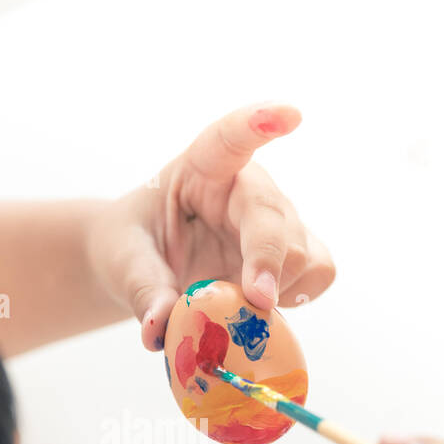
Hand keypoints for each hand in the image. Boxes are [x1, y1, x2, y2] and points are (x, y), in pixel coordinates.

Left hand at [87, 103, 336, 350]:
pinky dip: (298, 296)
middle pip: (274, 215)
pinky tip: (262, 305)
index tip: (290, 115)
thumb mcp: (123, 262)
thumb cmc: (134, 247)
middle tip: (257, 302)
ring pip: (302, 249)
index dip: (258, 124)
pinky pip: (319, 272)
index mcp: (201, 169)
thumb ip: (142, 291)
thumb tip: (159, 328)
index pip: (229, 139)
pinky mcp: (293, 252)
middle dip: (268, 260)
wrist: (148, 266)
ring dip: (278, 287)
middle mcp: (246, 188)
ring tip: (237, 307)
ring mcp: (275, 219)